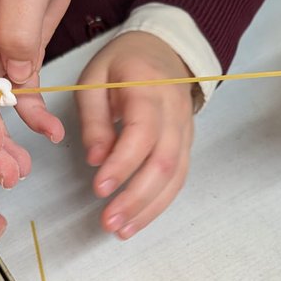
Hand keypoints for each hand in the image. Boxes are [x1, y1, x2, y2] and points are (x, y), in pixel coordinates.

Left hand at [78, 31, 195, 238]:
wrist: (165, 49)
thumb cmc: (123, 64)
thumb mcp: (94, 79)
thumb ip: (94, 119)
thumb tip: (96, 160)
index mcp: (149, 89)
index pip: (142, 133)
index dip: (122, 164)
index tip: (99, 188)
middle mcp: (174, 113)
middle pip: (163, 163)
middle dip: (136, 198)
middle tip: (108, 221)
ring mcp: (185, 131)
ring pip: (175, 177)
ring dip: (149, 209)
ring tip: (120, 230)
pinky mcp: (186, 146)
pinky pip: (178, 179)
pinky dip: (158, 204)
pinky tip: (136, 220)